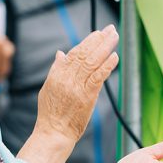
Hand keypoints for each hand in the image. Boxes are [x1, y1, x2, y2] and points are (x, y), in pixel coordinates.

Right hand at [34, 25, 118, 142]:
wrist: (53, 133)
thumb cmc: (50, 113)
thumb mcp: (48, 88)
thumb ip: (56, 69)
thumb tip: (61, 53)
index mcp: (57, 74)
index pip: (74, 53)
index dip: (88, 41)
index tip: (98, 33)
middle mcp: (66, 77)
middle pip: (85, 53)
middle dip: (99, 39)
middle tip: (110, 29)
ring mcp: (77, 86)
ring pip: (92, 61)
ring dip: (105, 47)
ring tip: (114, 37)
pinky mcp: (87, 96)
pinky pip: (98, 77)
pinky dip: (107, 66)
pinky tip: (114, 57)